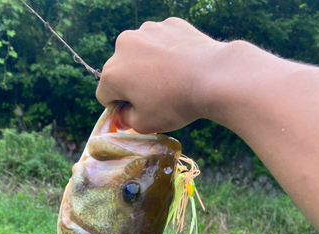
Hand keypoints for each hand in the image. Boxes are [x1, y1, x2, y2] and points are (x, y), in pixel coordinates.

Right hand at [96, 18, 223, 133]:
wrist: (213, 76)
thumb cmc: (174, 104)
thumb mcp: (145, 124)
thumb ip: (126, 120)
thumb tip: (122, 114)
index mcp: (113, 73)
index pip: (105, 94)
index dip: (118, 107)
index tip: (136, 112)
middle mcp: (123, 45)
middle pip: (121, 70)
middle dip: (132, 83)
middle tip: (156, 97)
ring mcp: (147, 30)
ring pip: (140, 53)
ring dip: (148, 65)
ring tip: (171, 80)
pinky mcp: (169, 24)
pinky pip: (161, 42)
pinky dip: (167, 52)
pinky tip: (182, 65)